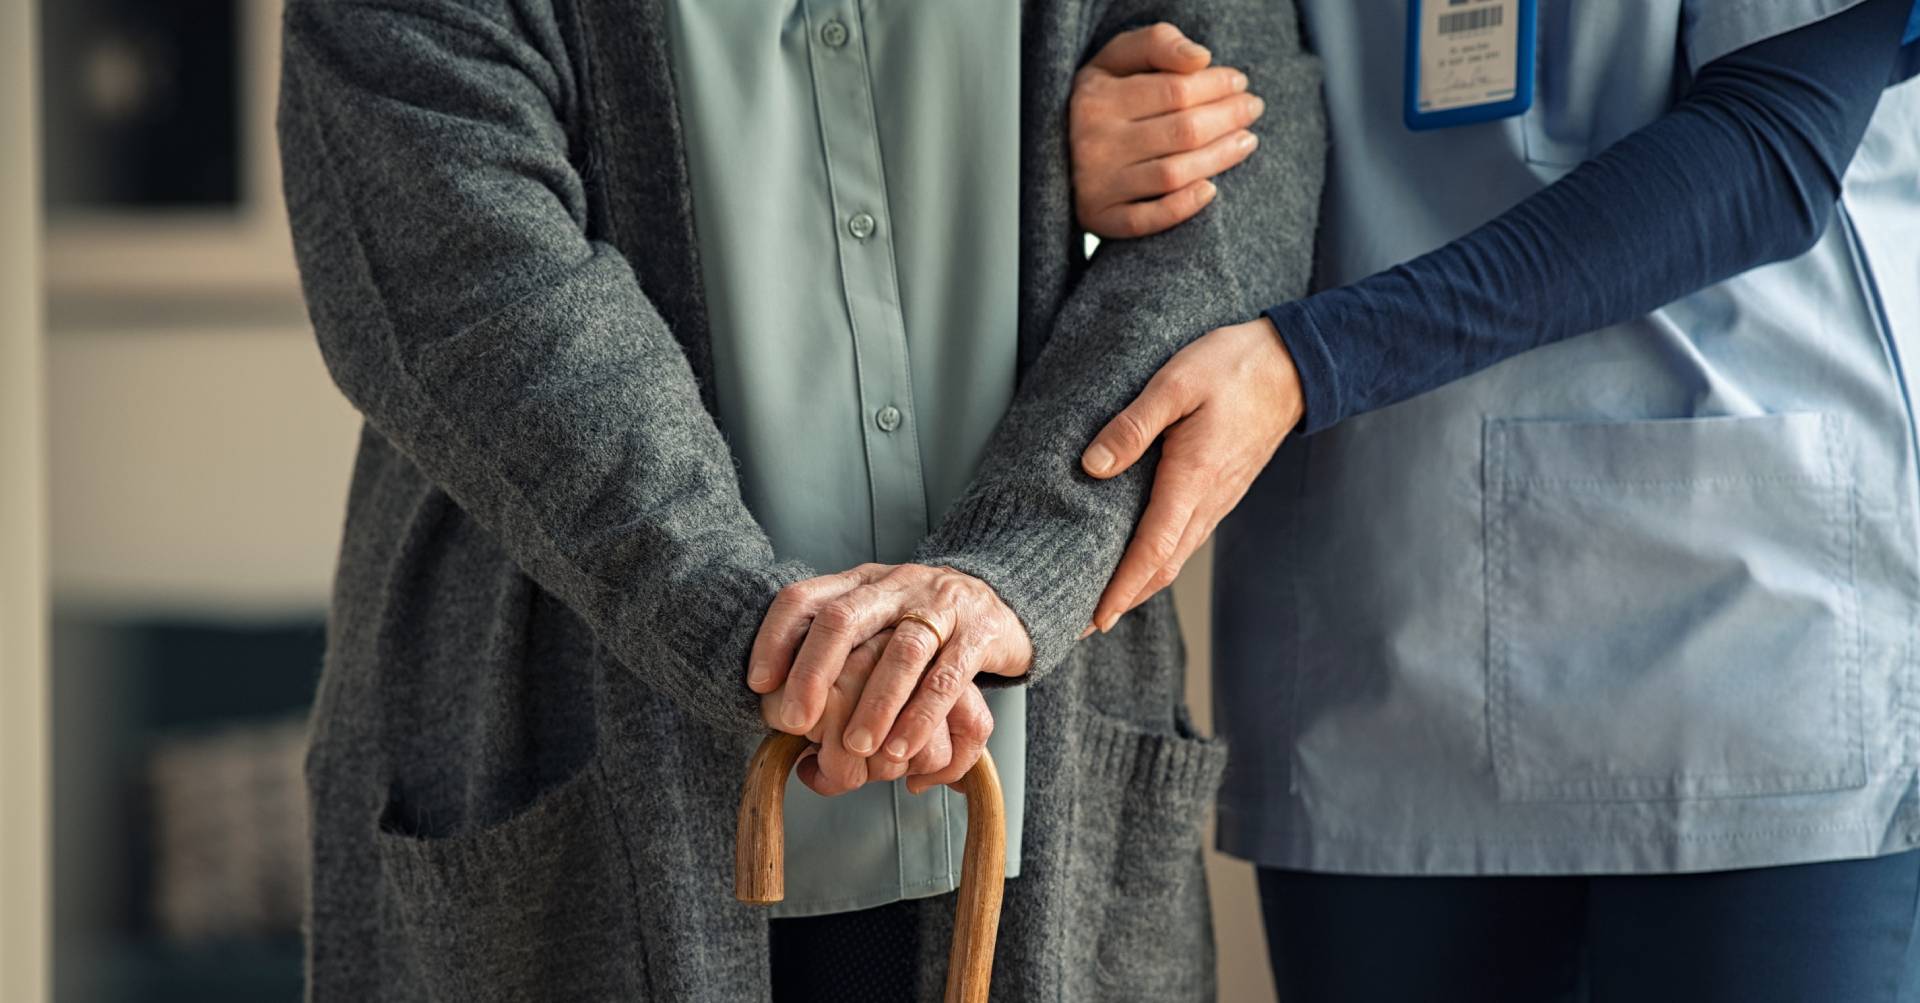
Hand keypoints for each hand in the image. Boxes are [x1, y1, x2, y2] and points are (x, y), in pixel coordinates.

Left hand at [749, 564, 1030, 776]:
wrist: (1005, 601)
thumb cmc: (923, 627)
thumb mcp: (876, 626)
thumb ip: (837, 663)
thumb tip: (793, 734)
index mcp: (861, 583)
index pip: (804, 598)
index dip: (775, 638)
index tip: (758, 684)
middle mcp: (896, 586)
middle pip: (844, 619)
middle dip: (814, 673)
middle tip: (795, 722)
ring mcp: (940, 606)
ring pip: (901, 651)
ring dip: (874, 704)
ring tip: (856, 749)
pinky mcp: (979, 633)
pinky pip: (948, 677)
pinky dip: (922, 716)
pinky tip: (902, 749)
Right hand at [1070, 22, 1265, 238]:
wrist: (1054, 150)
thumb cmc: (1099, 99)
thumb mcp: (1117, 59)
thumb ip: (1157, 43)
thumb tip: (1200, 58)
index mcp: (1097, 97)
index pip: (1175, 90)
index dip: (1216, 85)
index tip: (1239, 82)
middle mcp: (1094, 142)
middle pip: (1182, 131)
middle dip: (1228, 117)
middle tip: (1253, 109)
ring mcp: (1097, 184)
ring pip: (1173, 173)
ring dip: (1220, 157)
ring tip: (1246, 141)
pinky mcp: (1100, 219)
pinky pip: (1147, 220)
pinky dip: (1183, 207)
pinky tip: (1211, 190)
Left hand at [1080, 317, 1303, 631]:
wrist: (1292, 366)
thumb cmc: (1234, 368)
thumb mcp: (1175, 384)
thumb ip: (1133, 425)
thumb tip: (1093, 466)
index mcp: (1192, 480)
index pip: (1152, 551)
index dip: (1121, 589)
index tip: (1094, 619)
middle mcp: (1207, 501)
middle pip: (1162, 568)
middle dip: (1123, 600)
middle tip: (1082, 624)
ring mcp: (1218, 500)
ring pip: (1175, 557)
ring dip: (1140, 585)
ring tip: (1103, 600)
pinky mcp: (1220, 492)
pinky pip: (1185, 539)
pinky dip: (1158, 561)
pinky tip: (1138, 559)